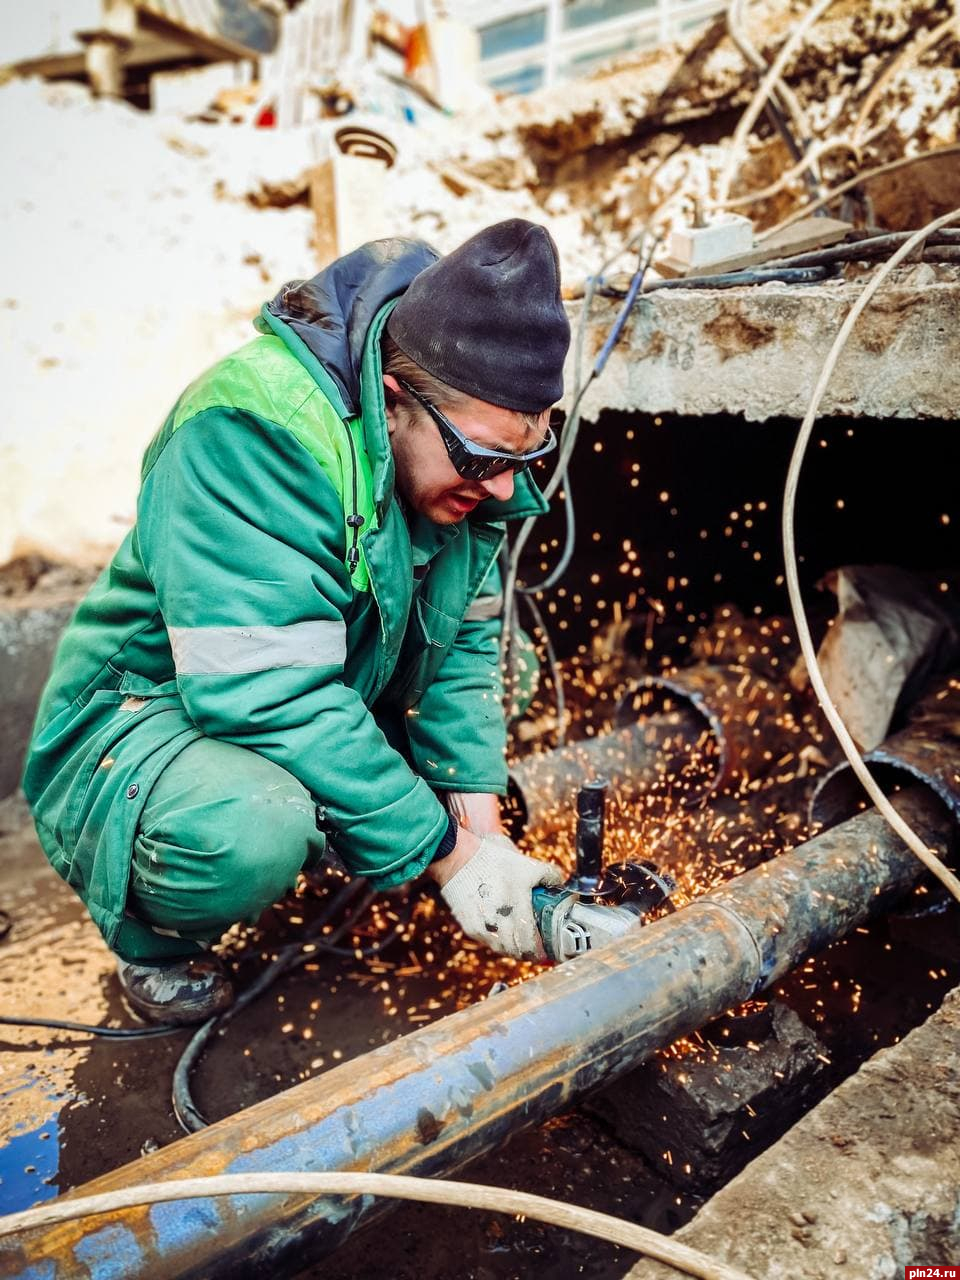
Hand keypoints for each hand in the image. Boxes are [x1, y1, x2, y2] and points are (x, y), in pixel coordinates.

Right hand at [436, 832, 563, 959]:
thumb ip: (549, 875)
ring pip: (501, 950)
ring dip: (513, 950)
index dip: (540, 951)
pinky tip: (503, 933)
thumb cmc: (494, 860)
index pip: (530, 943)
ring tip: (521, 943)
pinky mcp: (469, 926)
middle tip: (538, 949)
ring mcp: (482, 927)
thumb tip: (560, 885)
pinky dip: (498, 942)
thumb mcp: (527, 864)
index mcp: (516, 908)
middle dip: (529, 953)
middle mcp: (498, 923)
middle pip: (517, 951)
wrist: (458, 858)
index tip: (547, 952)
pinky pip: (488, 942)